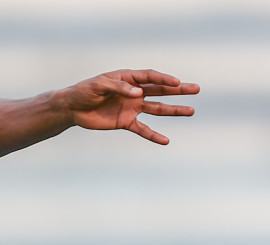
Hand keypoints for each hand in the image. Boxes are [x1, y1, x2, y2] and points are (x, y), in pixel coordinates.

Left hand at [67, 70, 197, 144]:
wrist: (73, 108)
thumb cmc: (85, 91)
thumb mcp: (99, 85)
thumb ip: (118, 87)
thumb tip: (138, 93)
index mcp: (128, 78)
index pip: (151, 77)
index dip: (164, 79)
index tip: (177, 82)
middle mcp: (134, 92)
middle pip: (160, 90)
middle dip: (178, 90)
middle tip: (196, 89)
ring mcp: (132, 107)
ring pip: (157, 108)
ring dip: (173, 110)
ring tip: (191, 111)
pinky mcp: (126, 122)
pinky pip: (143, 129)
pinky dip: (153, 135)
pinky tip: (166, 141)